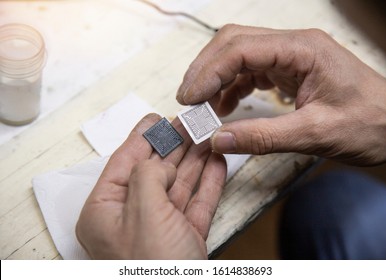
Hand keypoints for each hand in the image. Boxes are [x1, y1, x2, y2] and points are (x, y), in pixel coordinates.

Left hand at [76, 114, 226, 258]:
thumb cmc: (152, 268)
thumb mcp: (143, 213)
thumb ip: (148, 177)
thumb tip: (160, 162)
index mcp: (106, 211)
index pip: (123, 163)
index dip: (141, 138)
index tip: (156, 117)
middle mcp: (132, 217)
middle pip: (155, 170)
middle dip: (174, 145)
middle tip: (190, 122)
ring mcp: (161, 227)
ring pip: (180, 185)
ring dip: (195, 160)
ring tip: (208, 136)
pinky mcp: (185, 237)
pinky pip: (197, 203)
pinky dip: (208, 183)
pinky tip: (217, 162)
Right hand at [177, 24, 385, 165]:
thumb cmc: (371, 124)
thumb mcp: (316, 134)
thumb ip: (263, 137)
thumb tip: (218, 140)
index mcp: (303, 49)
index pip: (241, 49)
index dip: (209, 71)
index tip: (189, 98)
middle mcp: (294, 46)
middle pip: (235, 43)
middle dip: (206, 69)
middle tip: (188, 99)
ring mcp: (291, 57)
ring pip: (240, 56)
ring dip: (216, 78)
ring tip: (202, 106)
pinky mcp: (290, 71)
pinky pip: (251, 71)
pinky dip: (232, 87)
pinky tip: (225, 106)